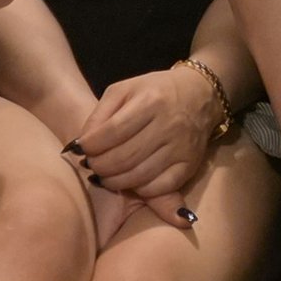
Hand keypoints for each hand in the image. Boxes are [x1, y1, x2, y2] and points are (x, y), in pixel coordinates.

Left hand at [72, 65, 217, 202]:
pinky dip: (138, 190)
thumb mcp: (125, 89)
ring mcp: (181, 148)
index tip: (79, 149)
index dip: (90, 145)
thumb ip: (100, 114)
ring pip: (139, 177)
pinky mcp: (190, 165)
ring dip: (114, 181)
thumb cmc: (156, 91)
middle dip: (99, 166)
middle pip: (124, 158)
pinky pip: (159, 188)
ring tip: (104, 175)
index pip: (112, 131)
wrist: (200, 95)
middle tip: (90, 165)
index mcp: (150, 101)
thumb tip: (81, 144)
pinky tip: (129, 180)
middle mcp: (168, 125)